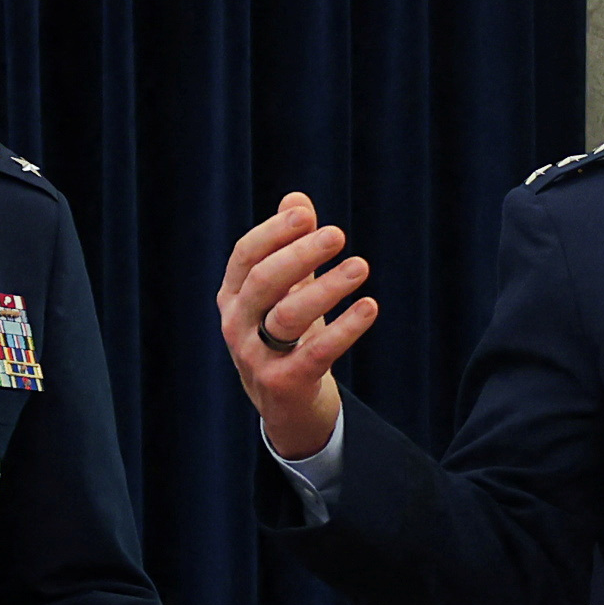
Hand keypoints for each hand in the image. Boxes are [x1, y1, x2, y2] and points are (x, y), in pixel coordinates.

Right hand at [213, 190, 375, 457]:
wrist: (286, 405)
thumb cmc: (286, 337)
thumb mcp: (285, 291)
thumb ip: (289, 247)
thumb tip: (297, 199)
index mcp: (233, 295)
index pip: (246, 255)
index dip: (274, 232)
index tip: (307, 214)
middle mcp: (236, 323)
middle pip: (264, 280)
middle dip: (300, 255)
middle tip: (338, 235)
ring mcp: (255, 356)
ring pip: (288, 316)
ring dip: (327, 288)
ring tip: (362, 266)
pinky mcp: (283, 383)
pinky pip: (317, 352)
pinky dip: (346, 328)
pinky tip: (370, 307)